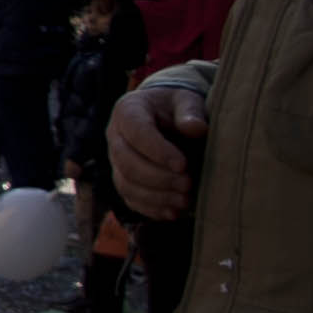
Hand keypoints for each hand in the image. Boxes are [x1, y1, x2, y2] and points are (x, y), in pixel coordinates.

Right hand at [108, 84, 208, 221]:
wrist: (167, 116)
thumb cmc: (178, 106)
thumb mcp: (187, 100)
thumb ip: (190, 111)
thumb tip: (197, 128)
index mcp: (128, 111)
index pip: (135, 131)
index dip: (157, 150)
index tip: (183, 164)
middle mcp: (115, 136)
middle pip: (127, 162)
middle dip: (158, 177)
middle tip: (188, 184)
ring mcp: (116, 160)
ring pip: (126, 184)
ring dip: (156, 196)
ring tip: (185, 200)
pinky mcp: (124, 179)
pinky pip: (130, 199)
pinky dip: (151, 209)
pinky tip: (174, 212)